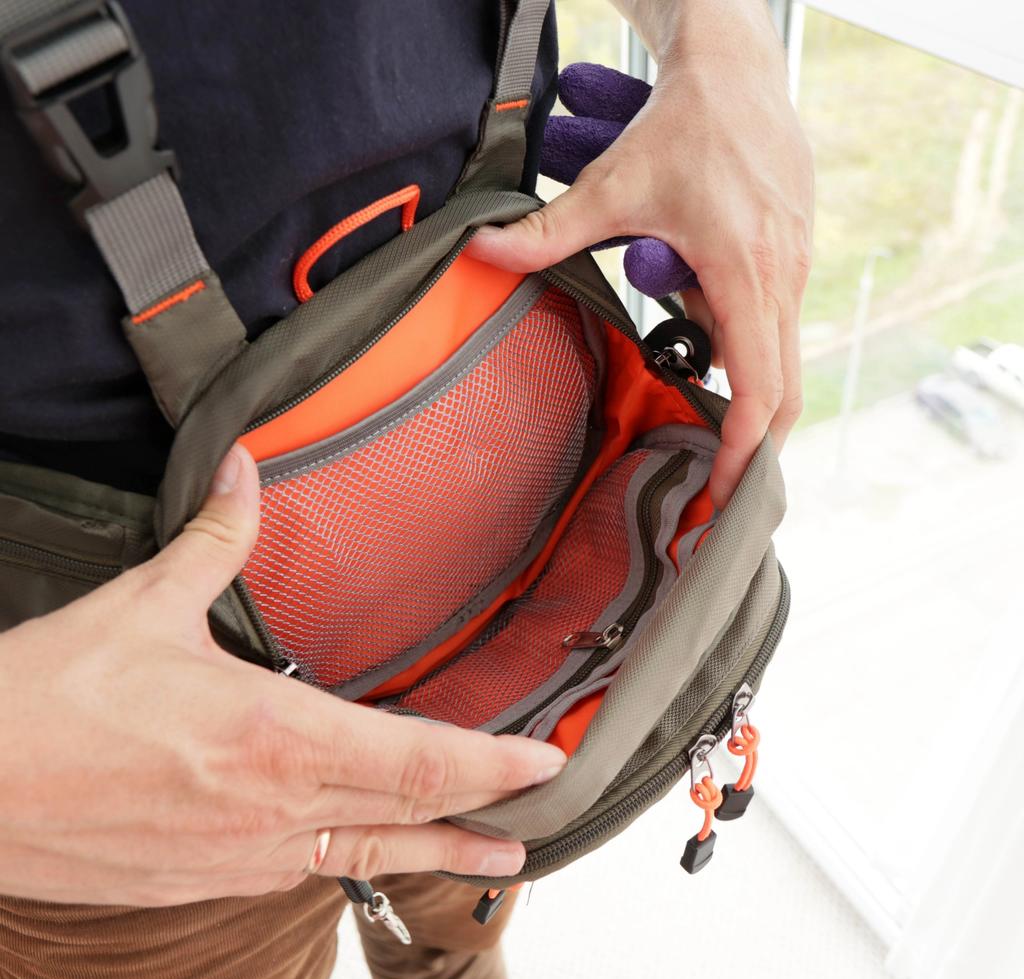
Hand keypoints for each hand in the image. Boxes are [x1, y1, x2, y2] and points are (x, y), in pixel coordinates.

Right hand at [0, 446, 564, 905]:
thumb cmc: (46, 706)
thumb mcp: (143, 607)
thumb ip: (215, 540)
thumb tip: (244, 475)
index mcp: (274, 739)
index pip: (420, 758)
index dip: (492, 764)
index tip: (543, 763)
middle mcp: (273, 810)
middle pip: (411, 811)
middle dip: (485, 807)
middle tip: (540, 805)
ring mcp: (242, 858)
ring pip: (369, 857)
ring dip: (439, 850)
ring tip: (493, 854)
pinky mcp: (206, 882)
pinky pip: (307, 876)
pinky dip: (360, 862)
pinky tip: (373, 856)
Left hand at [467, 0, 812, 507]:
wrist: (737, 69)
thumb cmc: (684, 125)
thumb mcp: (613, 185)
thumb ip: (547, 231)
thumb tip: (484, 252)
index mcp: (745, 271)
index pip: (759, 387)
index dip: (742, 449)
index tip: (719, 490)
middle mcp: (782, 278)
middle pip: (784, 392)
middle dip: (751, 444)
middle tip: (712, 486)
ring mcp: (794, 268)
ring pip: (776, 359)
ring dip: (737, 392)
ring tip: (693, 411)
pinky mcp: (792, 259)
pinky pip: (772, 326)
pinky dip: (742, 351)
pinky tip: (696, 337)